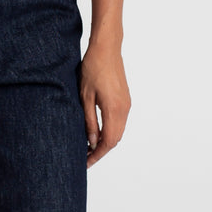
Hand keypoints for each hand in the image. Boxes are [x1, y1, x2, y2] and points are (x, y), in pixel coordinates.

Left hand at [80, 39, 130, 167]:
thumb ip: (89, 121)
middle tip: (84, 157)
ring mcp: (126, 104)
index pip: (108, 141)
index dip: (97, 155)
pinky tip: (96, 131)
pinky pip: (119, 122)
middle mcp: (124, 109)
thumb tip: (91, 141)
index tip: (86, 162)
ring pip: (118, 131)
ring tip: (88, 146)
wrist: (107, 48)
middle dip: (100, 151)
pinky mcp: (125, 99)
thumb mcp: (85, 96)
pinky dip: (109, 131)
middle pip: (115, 139)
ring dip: (105, 141)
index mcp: (114, 109)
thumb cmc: (93, 68)